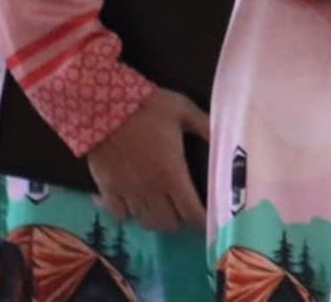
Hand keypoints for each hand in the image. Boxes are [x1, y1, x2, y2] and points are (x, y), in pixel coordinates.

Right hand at [85, 87, 209, 233]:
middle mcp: (151, 190)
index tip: (209, 219)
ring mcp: (128, 193)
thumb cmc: (149, 108)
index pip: (191, 211)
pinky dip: (131, 215)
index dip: (202, 220)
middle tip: (187, 211)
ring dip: (159, 219)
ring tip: (165, 210)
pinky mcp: (108, 191)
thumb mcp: (184, 110)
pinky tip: (136, 204)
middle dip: (182, 221)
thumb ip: (205, 126)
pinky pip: (121, 216)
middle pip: (169, 223)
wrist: (104, 107)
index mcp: (173, 173)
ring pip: (147, 222)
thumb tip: (226, 136)